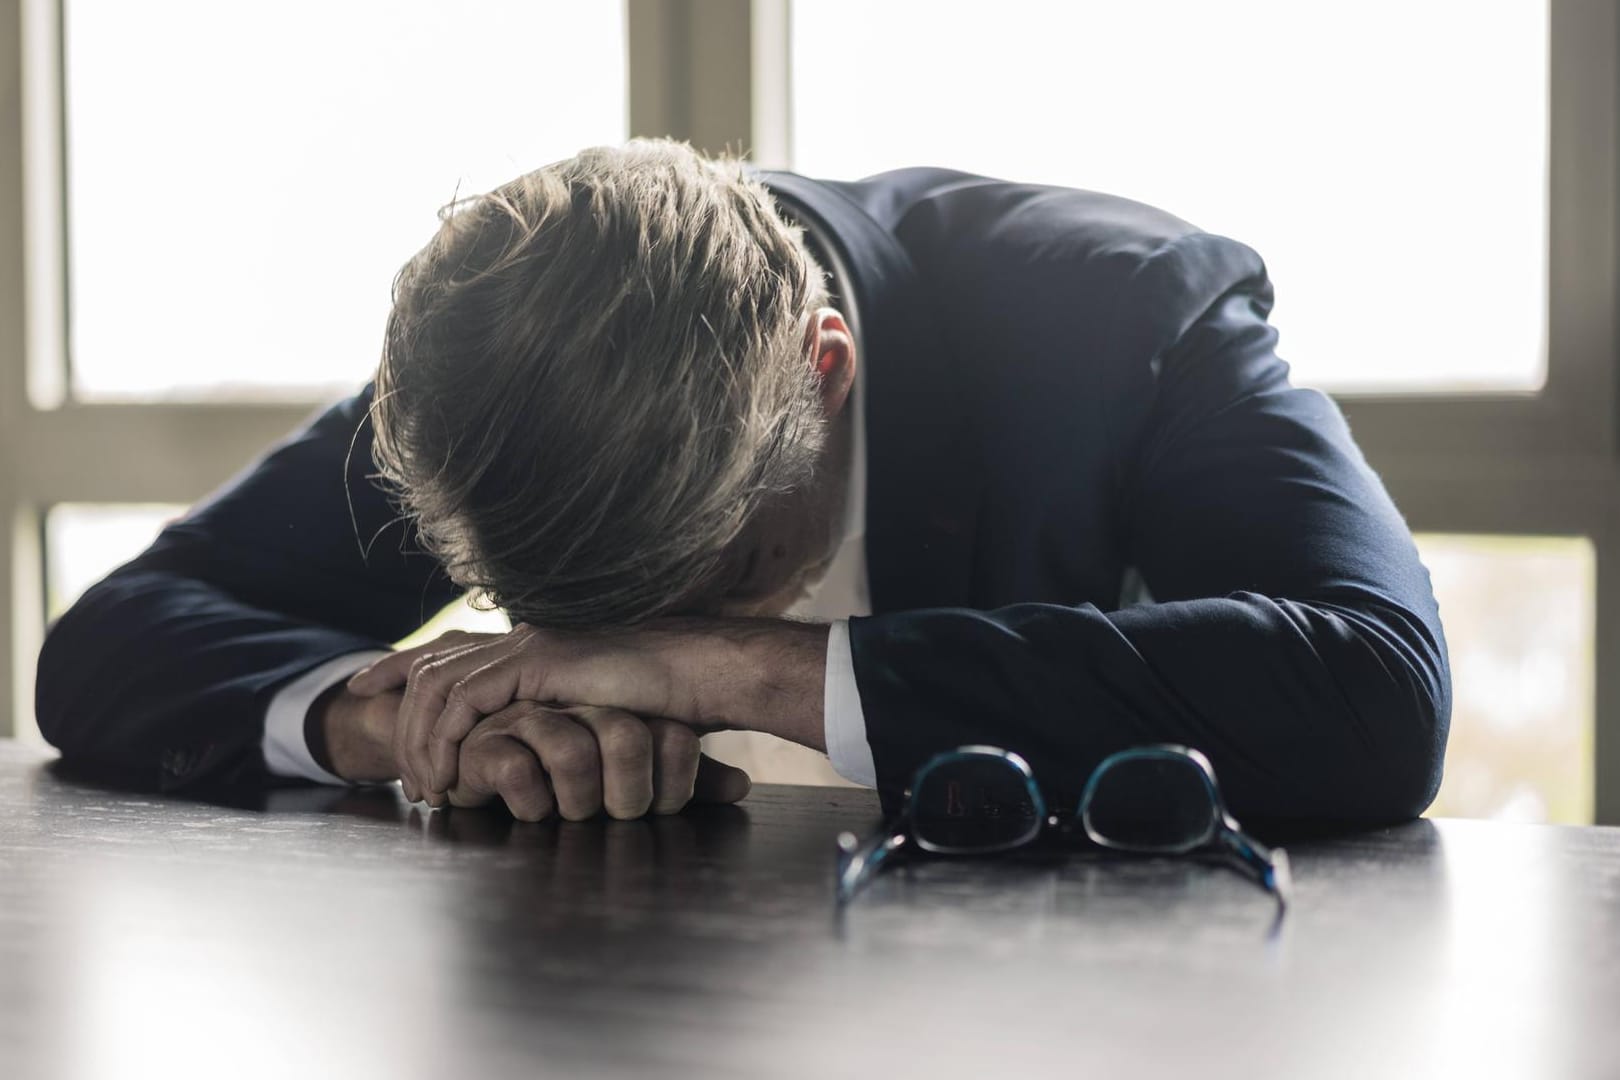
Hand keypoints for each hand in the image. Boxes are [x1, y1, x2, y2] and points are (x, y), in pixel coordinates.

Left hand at [345, 617, 827, 805]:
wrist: (698, 674)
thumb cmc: (662, 700)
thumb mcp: (595, 716)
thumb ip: (557, 723)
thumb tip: (535, 752)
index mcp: (530, 647)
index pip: (447, 652)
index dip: (398, 666)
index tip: (361, 687)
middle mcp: (519, 641)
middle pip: (429, 667)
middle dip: (396, 712)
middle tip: (395, 772)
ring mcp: (526, 647)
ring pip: (439, 687)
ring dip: (423, 741)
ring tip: (427, 788)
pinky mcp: (536, 663)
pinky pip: (467, 701)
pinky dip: (451, 739)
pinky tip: (454, 774)